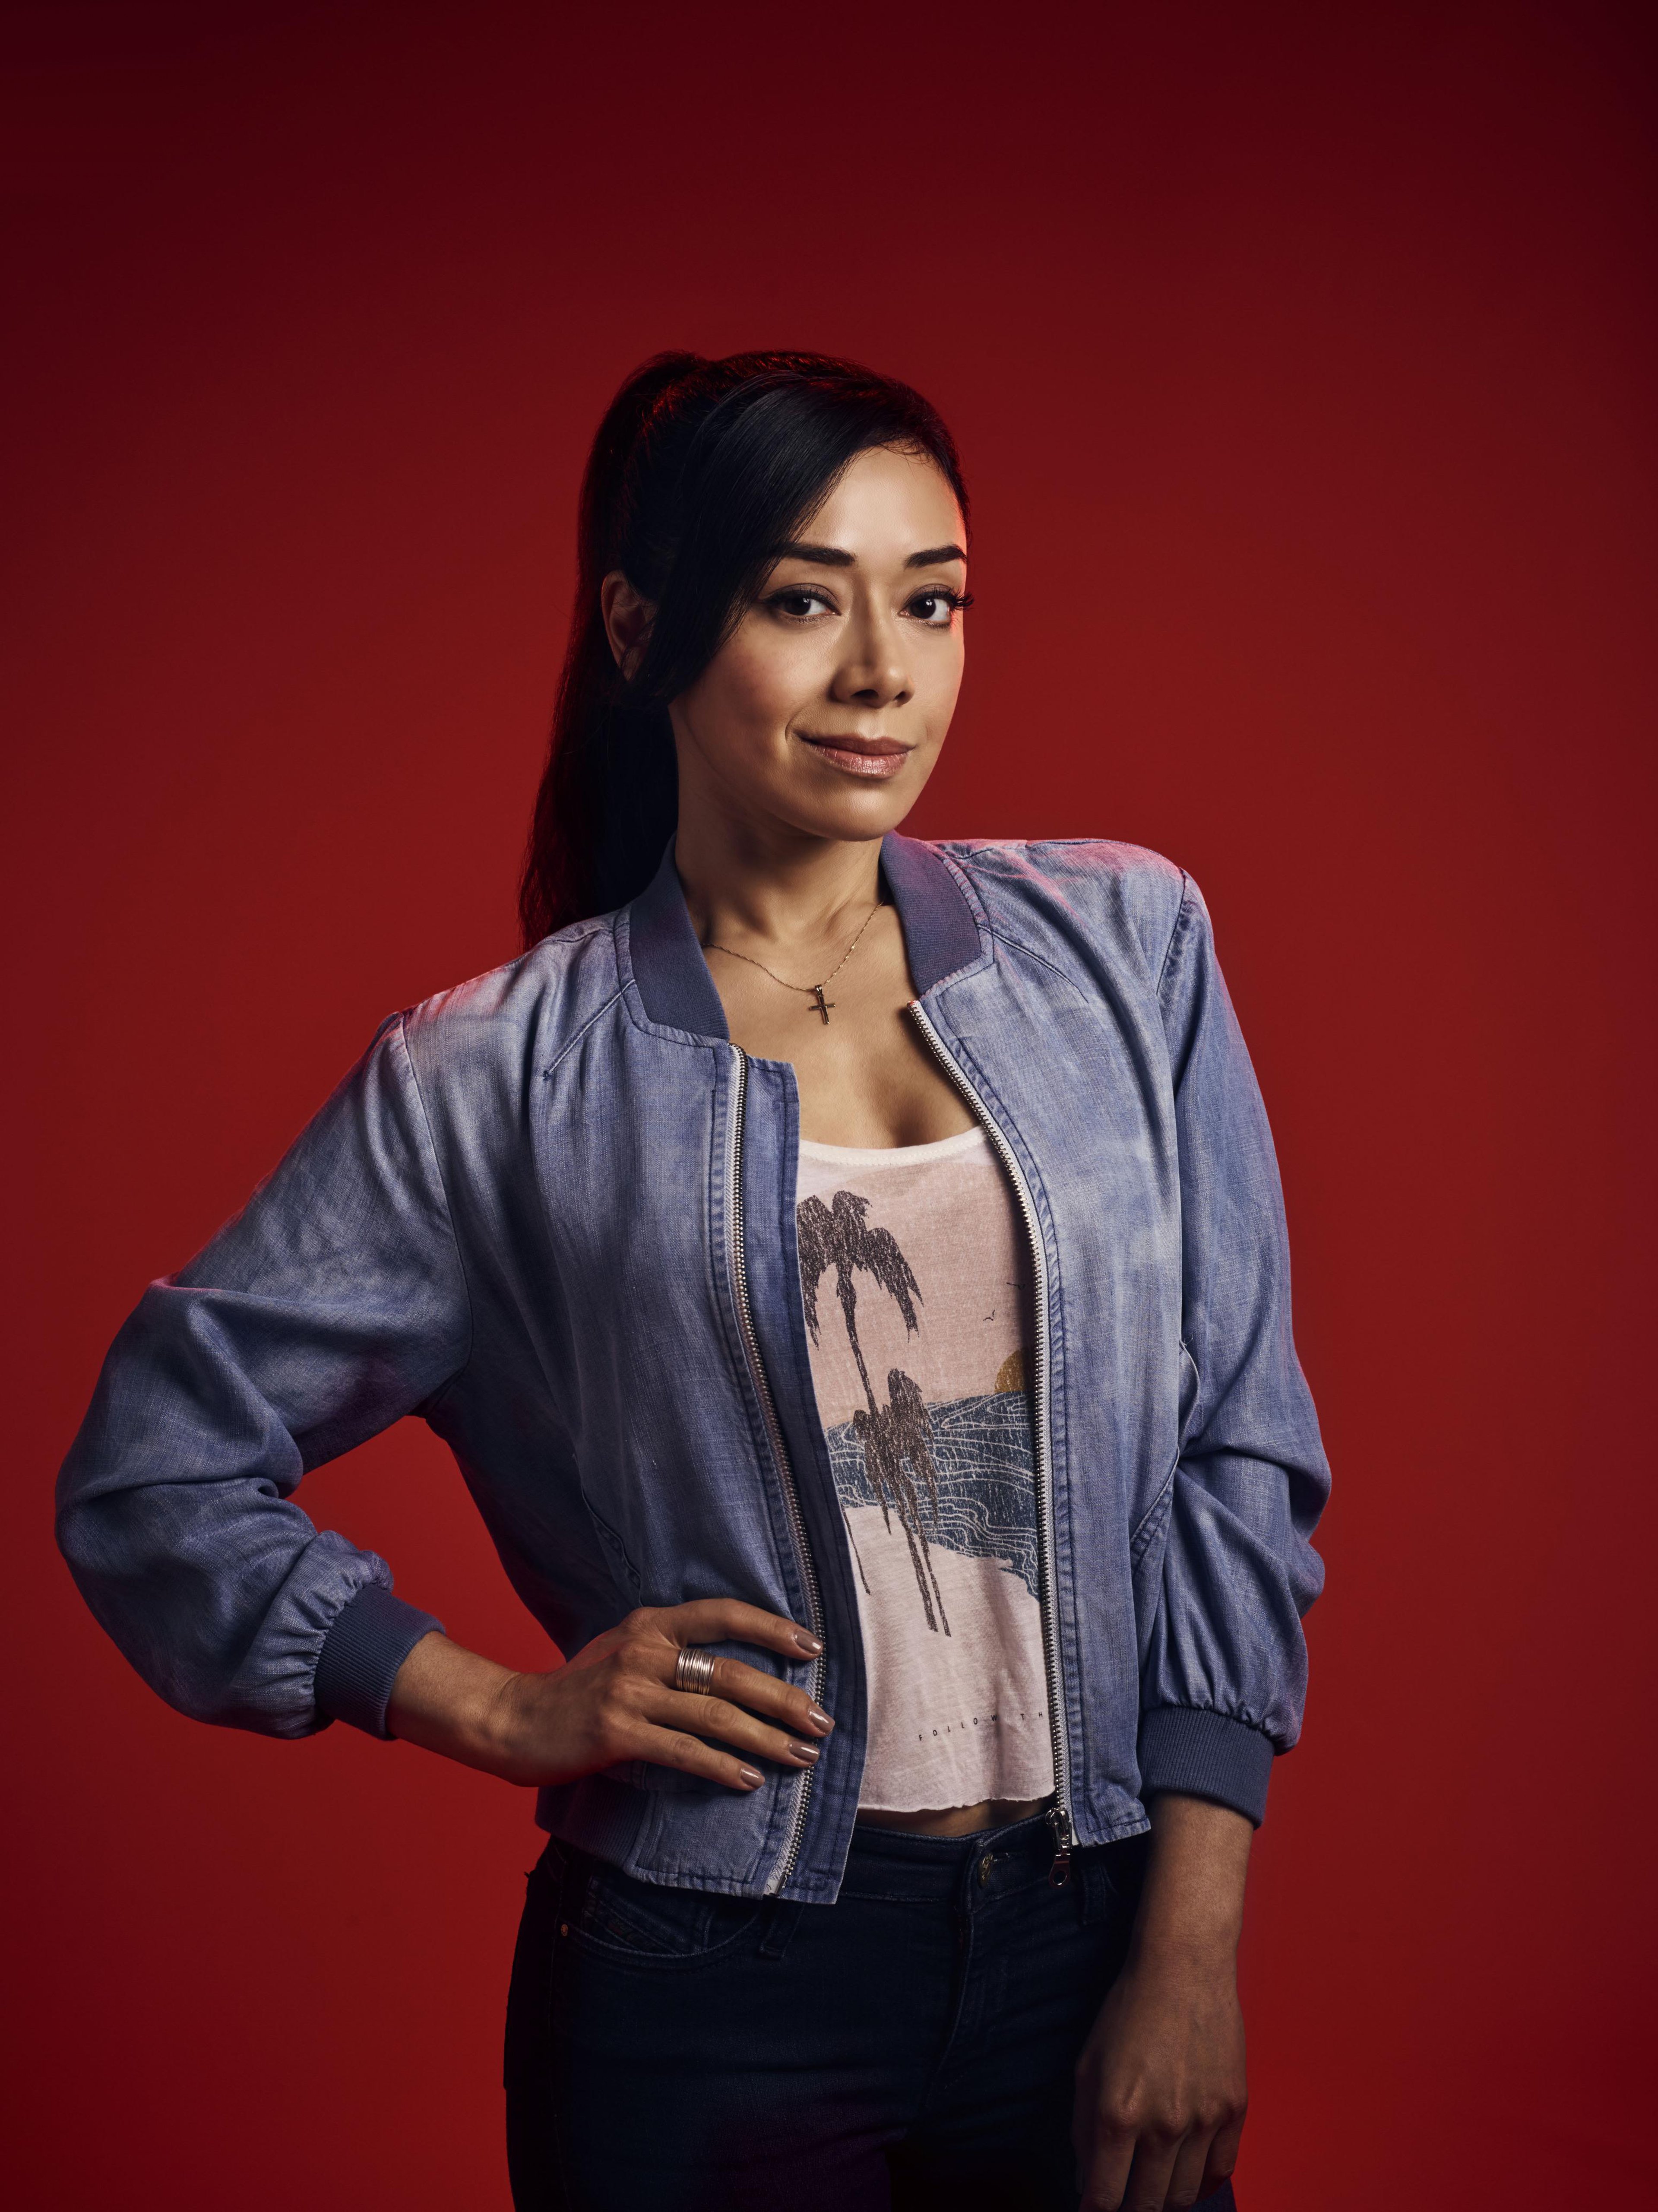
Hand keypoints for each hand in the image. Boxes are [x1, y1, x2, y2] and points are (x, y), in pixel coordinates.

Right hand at [385, 1601, 830, 1792]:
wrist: (512, 1720)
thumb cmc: (575, 1691)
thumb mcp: (623, 1652)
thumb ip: (670, 1651)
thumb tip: (734, 1668)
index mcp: (649, 1624)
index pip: (723, 1615)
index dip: (772, 1627)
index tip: (812, 1647)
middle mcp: (643, 1650)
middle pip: (732, 1672)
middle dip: (785, 1699)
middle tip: (821, 1723)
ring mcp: (629, 1690)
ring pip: (716, 1714)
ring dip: (766, 1740)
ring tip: (800, 1758)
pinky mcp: (616, 1731)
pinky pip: (684, 1750)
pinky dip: (721, 1767)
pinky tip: (749, 1781)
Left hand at [1072, 1794, 1251, 2209]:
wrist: (1183, 1967)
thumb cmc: (1128, 2010)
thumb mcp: (1087, 2065)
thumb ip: (1082, 2128)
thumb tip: (1087, 2178)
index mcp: (1117, 2115)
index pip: (1105, 2197)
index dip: (1096, 2210)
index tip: (1095, 2206)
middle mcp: (1162, 2125)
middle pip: (1148, 2205)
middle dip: (1131, 2208)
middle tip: (1125, 2194)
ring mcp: (1203, 2120)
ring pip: (1185, 2195)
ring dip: (1166, 2197)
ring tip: (1154, 2181)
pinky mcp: (1234, 2110)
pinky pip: (1222, 2171)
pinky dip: (1204, 2180)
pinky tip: (1188, 2171)